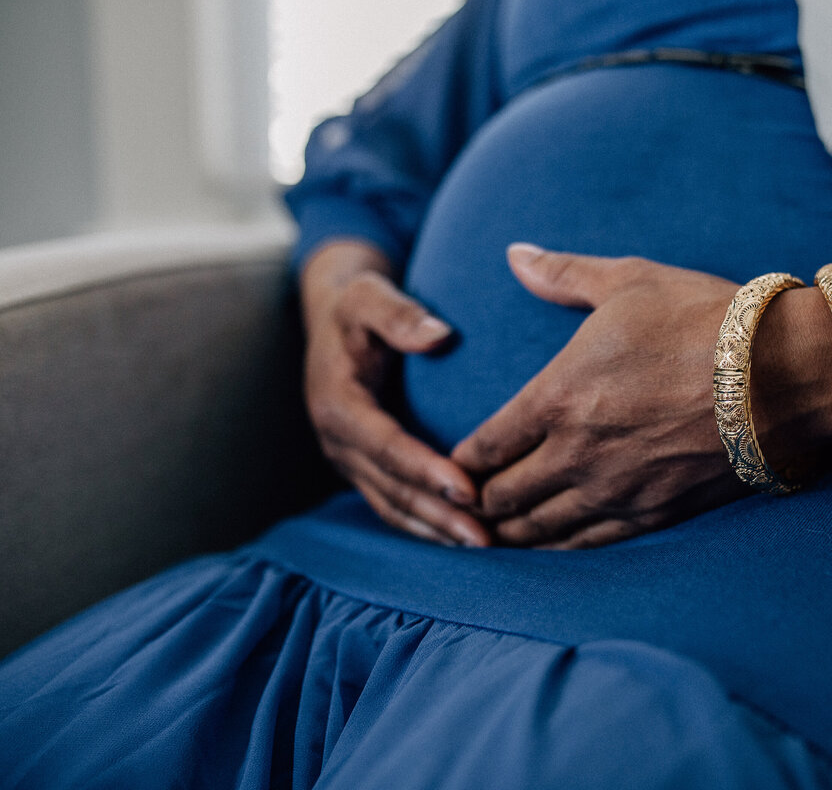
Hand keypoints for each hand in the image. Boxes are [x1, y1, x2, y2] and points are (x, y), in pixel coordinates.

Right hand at [301, 241, 488, 546]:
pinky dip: (428, 525)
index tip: (469, 488)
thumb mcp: (370, 294)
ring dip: (436, 531)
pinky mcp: (364, 468)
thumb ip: (400, 314)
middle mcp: (338, 441)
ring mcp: (348, 459)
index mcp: (337, 403)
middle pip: (392, 489)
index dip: (425, 470)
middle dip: (438, 516)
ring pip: (393, 507)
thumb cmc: (359, 301)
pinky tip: (464, 538)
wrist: (334, 315)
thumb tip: (440, 334)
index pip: (386, 446)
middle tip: (486, 538)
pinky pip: (395, 505)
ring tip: (483, 547)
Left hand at [451, 244, 754, 548]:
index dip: (462, 459)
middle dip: (478, 501)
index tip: (456, 462)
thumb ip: (562, 273)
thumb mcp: (629, 281)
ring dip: (511, 533)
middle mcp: (576, 453)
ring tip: (496, 535)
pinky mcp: (654, 514)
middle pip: (503, 497)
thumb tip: (514, 252)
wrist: (784, 376)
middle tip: (466, 503)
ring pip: (540, 530)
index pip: (486, 445)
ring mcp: (615, 491)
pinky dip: (559, 548)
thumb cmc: (704, 320)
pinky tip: (551, 548)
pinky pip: (589, 544)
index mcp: (558, 396)